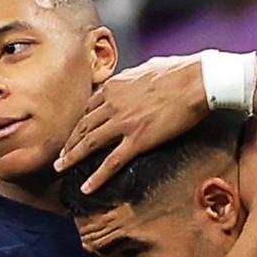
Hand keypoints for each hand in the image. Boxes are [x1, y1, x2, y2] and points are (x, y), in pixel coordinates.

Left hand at [54, 54, 212, 193]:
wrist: (198, 81)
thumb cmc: (180, 71)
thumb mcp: (147, 68)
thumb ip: (132, 78)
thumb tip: (131, 80)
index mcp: (115, 86)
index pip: (89, 107)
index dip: (79, 122)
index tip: (74, 132)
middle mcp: (113, 104)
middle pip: (83, 126)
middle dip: (68, 142)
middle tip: (58, 155)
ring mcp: (124, 123)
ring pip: (89, 143)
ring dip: (72, 157)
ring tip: (61, 168)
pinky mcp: (138, 140)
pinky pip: (112, 162)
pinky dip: (97, 177)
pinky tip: (87, 188)